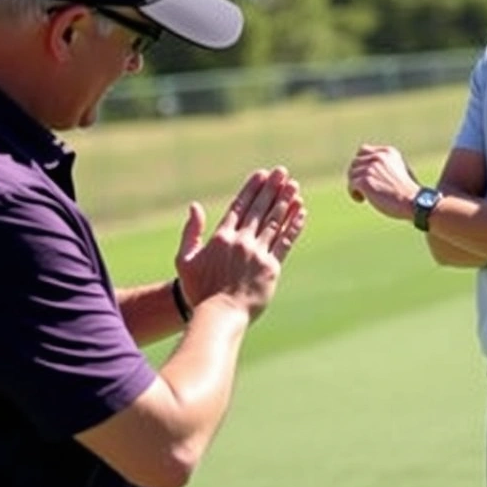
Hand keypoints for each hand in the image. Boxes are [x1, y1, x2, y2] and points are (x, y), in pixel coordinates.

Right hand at [174, 167, 306, 322]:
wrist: (219, 314)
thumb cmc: (199, 290)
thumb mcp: (185, 260)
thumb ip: (190, 232)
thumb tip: (194, 206)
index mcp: (222, 237)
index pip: (240, 206)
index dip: (252, 188)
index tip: (262, 174)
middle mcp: (241, 242)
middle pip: (259, 209)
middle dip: (272, 188)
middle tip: (282, 172)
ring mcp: (258, 254)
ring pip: (274, 222)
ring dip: (285, 202)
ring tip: (294, 186)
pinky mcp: (272, 267)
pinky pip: (285, 241)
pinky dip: (293, 225)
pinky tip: (301, 212)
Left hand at [346, 144, 418, 220]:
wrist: (413, 202)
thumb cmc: (409, 192)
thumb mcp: (401, 171)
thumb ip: (386, 165)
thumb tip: (368, 170)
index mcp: (387, 152)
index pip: (363, 151)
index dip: (361, 164)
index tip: (365, 176)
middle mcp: (378, 157)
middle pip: (355, 162)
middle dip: (356, 175)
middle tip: (363, 189)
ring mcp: (370, 168)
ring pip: (352, 174)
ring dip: (355, 186)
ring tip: (364, 196)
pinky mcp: (365, 181)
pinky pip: (351, 185)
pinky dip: (354, 193)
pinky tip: (362, 200)